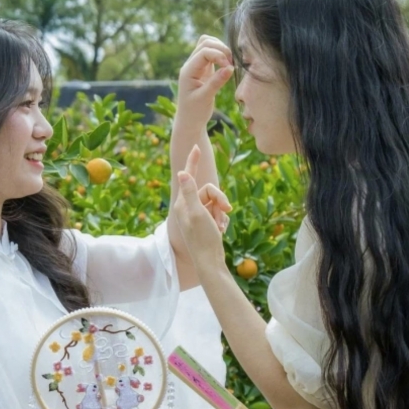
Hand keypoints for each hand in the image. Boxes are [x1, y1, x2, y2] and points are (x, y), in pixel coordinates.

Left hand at [172, 146, 230, 273]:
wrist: (210, 262)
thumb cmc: (203, 238)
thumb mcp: (197, 213)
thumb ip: (190, 192)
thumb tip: (181, 172)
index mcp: (182, 203)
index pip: (188, 176)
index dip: (193, 161)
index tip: (197, 146)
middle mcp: (188, 207)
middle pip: (209, 190)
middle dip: (219, 200)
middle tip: (226, 210)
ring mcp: (197, 215)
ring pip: (216, 202)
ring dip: (221, 212)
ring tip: (220, 225)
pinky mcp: (205, 222)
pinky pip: (218, 212)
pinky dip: (222, 220)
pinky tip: (221, 230)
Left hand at [177, 35, 233, 127]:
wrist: (189, 122)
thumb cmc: (194, 112)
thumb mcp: (205, 99)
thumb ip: (216, 82)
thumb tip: (230, 68)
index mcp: (188, 71)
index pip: (204, 51)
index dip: (219, 55)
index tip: (229, 68)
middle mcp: (191, 65)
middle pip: (205, 42)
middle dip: (221, 49)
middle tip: (231, 64)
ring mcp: (197, 66)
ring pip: (208, 45)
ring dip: (221, 49)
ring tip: (230, 64)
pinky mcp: (204, 69)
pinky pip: (212, 54)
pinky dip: (221, 55)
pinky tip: (227, 66)